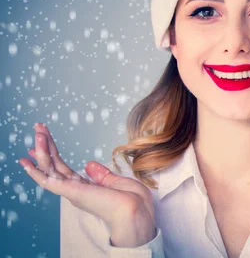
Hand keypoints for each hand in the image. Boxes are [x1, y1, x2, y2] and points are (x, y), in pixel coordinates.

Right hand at [18, 123, 156, 247]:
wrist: (135, 209)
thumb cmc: (131, 200)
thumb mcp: (115, 182)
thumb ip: (100, 175)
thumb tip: (89, 165)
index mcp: (85, 188)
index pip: (62, 168)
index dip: (52, 155)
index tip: (43, 143)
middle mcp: (75, 190)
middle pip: (54, 164)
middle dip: (45, 146)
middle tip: (38, 127)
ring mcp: (71, 191)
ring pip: (50, 168)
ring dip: (42, 150)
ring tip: (37, 131)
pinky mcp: (70, 191)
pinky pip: (48, 180)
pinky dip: (36, 170)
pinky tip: (27, 162)